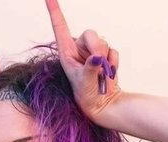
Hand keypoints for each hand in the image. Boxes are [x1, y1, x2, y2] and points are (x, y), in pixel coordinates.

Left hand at [45, 0, 121, 123]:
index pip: (60, 27)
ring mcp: (92, 51)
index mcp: (66, 52)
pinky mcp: (105, 55)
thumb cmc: (86, 96)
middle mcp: (79, 49)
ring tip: (101, 76)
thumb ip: (90, 69)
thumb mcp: (84, 84)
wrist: (101, 104)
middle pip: (90, 34)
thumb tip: (97, 57)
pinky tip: (108, 74)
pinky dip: (113, 63)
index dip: (54, 11)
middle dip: (97, 47)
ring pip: (103, 42)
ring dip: (105, 58)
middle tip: (99, 64)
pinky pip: (113, 51)